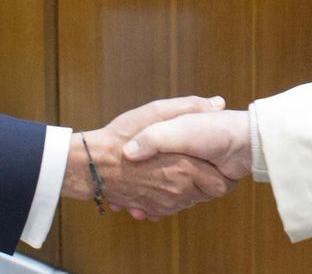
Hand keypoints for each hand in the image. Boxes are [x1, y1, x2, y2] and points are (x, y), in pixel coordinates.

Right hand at [65, 96, 234, 219]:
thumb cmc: (122, 136)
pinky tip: (160, 180)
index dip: (221, 173)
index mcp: (185, 168)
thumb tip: (218, 102)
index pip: (220, 184)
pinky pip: (169, 208)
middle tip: (196, 161)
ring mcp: (163, 203)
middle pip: (206, 195)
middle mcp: (176, 191)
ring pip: (188, 202)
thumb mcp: (156, 112)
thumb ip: (189, 107)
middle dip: (205, 181)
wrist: (90, 164)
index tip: (216, 160)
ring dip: (187, 189)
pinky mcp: (149, 208)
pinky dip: (168, 198)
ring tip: (174, 168)